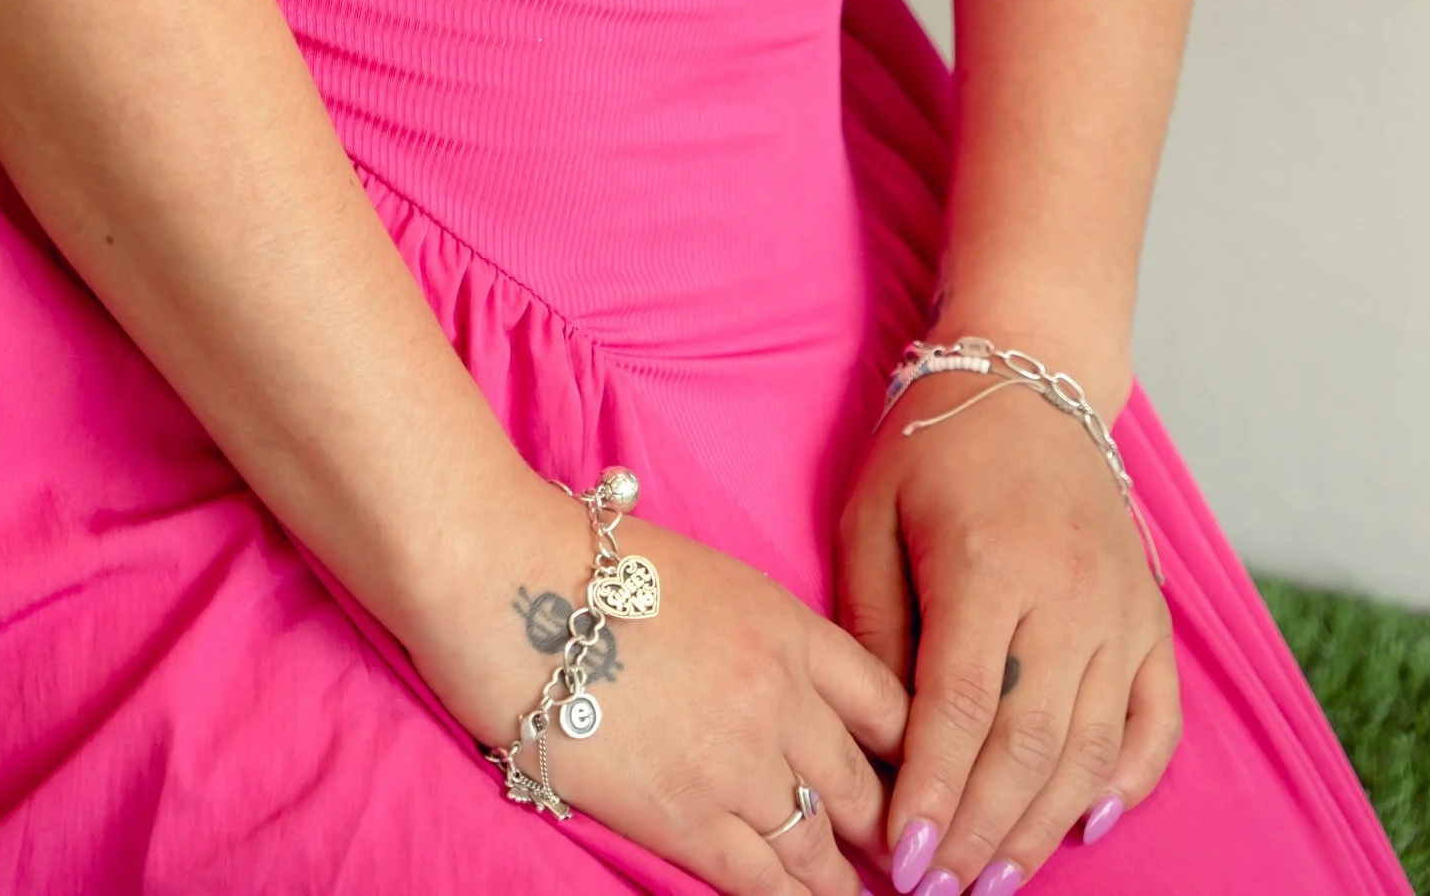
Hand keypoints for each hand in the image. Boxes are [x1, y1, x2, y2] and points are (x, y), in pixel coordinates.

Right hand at [412, 472, 910, 895]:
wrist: (509, 583)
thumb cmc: (587, 564)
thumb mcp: (705, 575)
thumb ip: (758, 633)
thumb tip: (777, 679)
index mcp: (789, 627)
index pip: (889, 705)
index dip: (912, 754)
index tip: (920, 783)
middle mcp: (783, 698)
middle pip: (865, 785)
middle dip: (887, 829)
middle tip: (904, 862)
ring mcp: (741, 764)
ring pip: (821, 844)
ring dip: (843, 878)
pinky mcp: (690, 819)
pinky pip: (767, 882)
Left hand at [835, 369, 1179, 890]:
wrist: (1029, 372)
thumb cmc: (933, 443)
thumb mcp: (871, 513)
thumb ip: (873, 624)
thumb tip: (879, 737)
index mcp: (988, 564)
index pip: (959, 708)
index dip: (932, 795)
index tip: (904, 861)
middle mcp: (1068, 592)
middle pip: (1029, 746)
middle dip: (982, 833)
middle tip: (942, 893)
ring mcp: (1121, 608)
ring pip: (1092, 750)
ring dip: (1045, 830)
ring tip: (998, 881)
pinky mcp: (1153, 615)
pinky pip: (1156, 720)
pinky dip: (1128, 782)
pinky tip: (1087, 826)